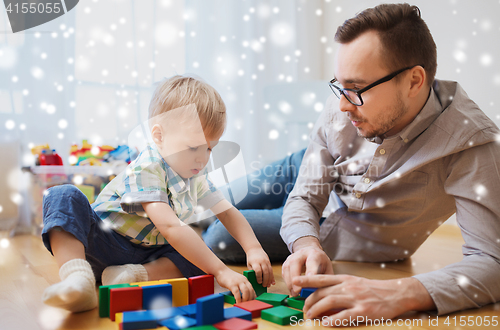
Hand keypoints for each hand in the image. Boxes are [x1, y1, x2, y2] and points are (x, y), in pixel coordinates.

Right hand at [214, 268, 255, 303]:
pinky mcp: (232, 284)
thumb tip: (244, 295)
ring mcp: (237, 282)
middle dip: (250, 299)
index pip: (252, 289)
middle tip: (248, 304)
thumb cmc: (228, 277)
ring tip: (243, 304)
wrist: (221, 270)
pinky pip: (237, 293)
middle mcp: (243, 280)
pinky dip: (238, 299)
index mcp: (245, 280)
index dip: (253, 296)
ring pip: (245, 291)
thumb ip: (241, 285)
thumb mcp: (238, 280)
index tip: (252, 302)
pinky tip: (237, 302)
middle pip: (250, 290)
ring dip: (245, 299)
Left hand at [246, 247, 274, 287]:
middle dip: (265, 280)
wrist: (255, 249)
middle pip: (265, 272)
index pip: (258, 271)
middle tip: (264, 286)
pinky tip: (272, 282)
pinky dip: (272, 277)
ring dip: (270, 279)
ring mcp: (266, 261)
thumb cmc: (251, 259)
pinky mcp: (269, 262)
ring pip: (270, 271)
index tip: (259, 282)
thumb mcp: (249, 265)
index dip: (259, 277)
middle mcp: (262, 261)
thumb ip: (252, 271)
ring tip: (268, 285)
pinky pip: (272, 270)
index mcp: (255, 262)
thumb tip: (256, 281)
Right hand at [282, 244, 332, 295]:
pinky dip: (287, 282)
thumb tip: (322, 294)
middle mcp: (302, 253)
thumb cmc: (320, 263)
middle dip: (296, 277)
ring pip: (287, 267)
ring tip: (295, 293)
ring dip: (290, 282)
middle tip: (298, 290)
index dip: (310, 271)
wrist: (310, 252)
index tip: (309, 280)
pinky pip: (284, 273)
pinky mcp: (286, 263)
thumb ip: (324, 280)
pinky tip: (292, 290)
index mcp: (315, 254)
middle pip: (295, 262)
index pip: (312, 261)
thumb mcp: (327, 269)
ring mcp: (292, 257)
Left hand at [293, 275, 434, 323]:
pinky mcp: (364, 311)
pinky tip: (325, 324)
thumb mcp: (355, 284)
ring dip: (317, 309)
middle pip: (323, 292)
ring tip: (309, 316)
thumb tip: (322, 297)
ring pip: (330, 301)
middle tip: (303, 310)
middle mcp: (349, 286)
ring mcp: (356, 298)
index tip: (295, 281)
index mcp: (346, 279)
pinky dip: (333, 320)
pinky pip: (345, 316)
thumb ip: (339, 288)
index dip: (307, 279)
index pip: (322, 278)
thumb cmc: (374, 290)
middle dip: (310, 301)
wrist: (396, 293)